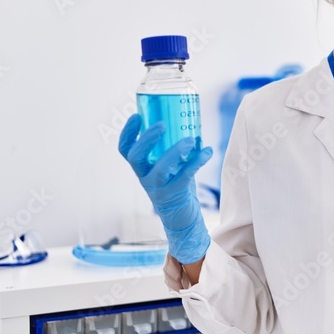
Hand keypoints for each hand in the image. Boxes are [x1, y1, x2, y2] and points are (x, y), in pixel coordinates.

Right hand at [118, 113, 213, 263]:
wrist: (183, 218)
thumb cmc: (177, 185)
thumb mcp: (170, 166)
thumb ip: (174, 148)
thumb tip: (190, 122)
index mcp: (142, 167)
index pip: (125, 149)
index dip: (128, 133)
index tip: (136, 116)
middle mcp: (145, 177)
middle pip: (135, 157)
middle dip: (147, 139)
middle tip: (162, 124)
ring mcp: (158, 188)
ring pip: (159, 169)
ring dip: (174, 152)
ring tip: (190, 139)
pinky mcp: (174, 195)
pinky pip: (185, 176)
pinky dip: (198, 161)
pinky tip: (208, 151)